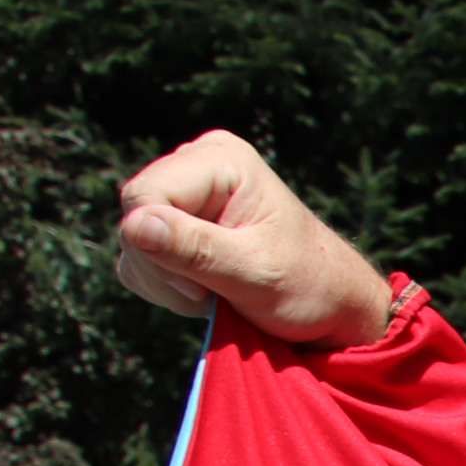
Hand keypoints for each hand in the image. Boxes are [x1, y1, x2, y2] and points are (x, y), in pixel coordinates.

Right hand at [113, 131, 393, 345]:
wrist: (332, 306)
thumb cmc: (309, 286)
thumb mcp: (255, 272)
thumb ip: (195, 249)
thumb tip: (134, 225)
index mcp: (220, 159)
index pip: (143, 196)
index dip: (159, 247)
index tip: (203, 284)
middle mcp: (197, 163)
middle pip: (133, 215)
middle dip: (165, 267)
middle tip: (214, 290)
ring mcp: (184, 192)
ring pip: (132, 241)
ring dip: (167, 280)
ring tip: (218, 289)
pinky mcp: (176, 222)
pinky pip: (138, 256)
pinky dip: (165, 284)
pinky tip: (204, 289)